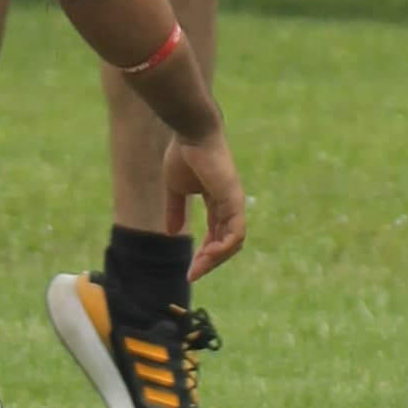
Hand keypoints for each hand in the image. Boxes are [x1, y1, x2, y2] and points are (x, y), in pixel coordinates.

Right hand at [164, 123, 246, 280]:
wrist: (190, 132)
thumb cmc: (183, 154)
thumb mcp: (175, 189)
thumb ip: (175, 210)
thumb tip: (172, 233)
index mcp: (218, 201)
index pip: (217, 235)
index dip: (205, 254)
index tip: (190, 271)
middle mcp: (229, 204)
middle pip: (226, 242)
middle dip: (210, 262)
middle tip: (193, 275)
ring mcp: (234, 202)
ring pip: (233, 242)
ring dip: (216, 259)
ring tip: (198, 268)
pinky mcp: (233, 199)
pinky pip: (235, 232)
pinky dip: (223, 247)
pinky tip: (207, 255)